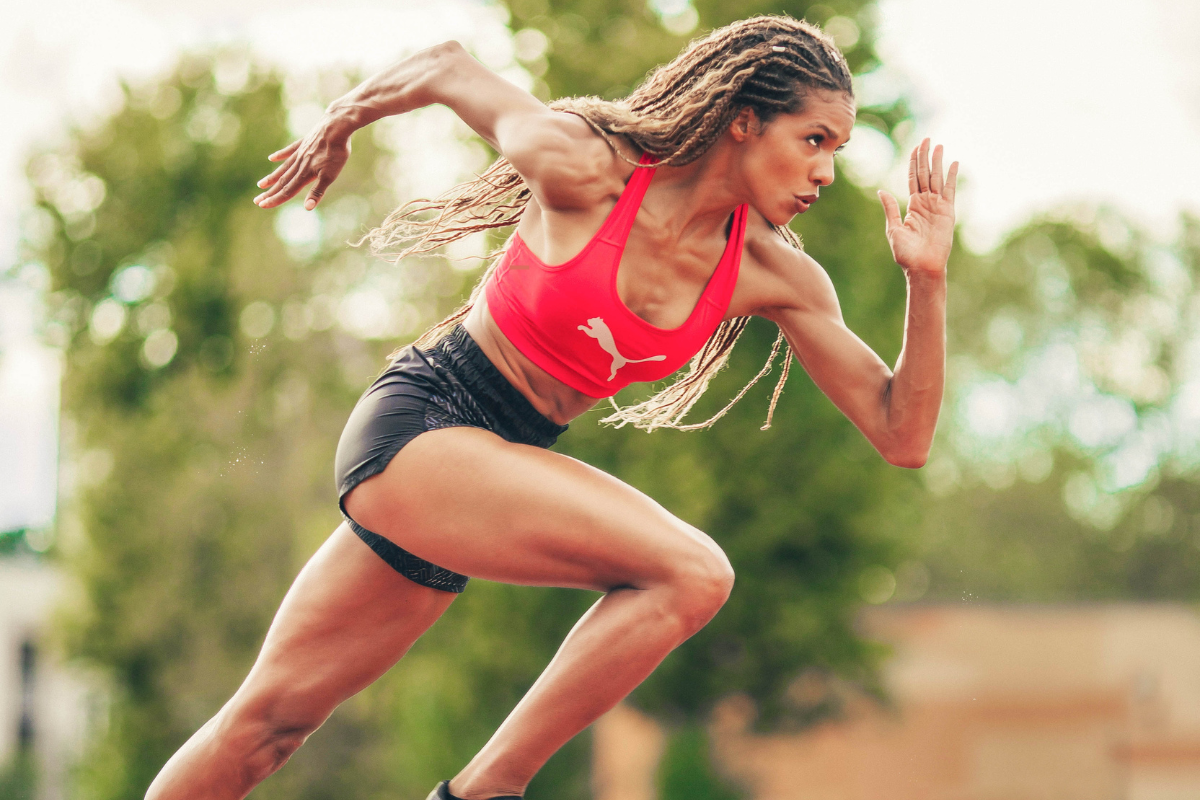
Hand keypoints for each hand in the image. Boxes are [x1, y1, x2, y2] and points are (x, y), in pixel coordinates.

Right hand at [253, 115, 352, 209]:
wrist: (337, 125)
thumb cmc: (336, 152)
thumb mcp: (330, 175)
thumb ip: (317, 191)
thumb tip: (307, 208)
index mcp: (304, 174)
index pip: (287, 191)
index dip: (275, 199)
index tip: (262, 205)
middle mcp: (299, 164)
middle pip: (282, 182)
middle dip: (270, 193)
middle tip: (257, 200)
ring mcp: (300, 152)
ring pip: (283, 168)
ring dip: (272, 178)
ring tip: (261, 184)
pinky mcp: (304, 143)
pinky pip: (289, 151)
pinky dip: (280, 155)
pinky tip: (272, 158)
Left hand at [877, 138, 957, 275]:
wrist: (921, 267)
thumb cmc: (906, 253)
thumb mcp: (894, 228)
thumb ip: (891, 208)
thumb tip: (882, 191)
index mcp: (913, 205)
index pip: (913, 178)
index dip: (914, 162)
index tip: (916, 147)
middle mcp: (926, 203)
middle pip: (925, 174)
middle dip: (925, 156)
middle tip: (927, 139)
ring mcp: (937, 206)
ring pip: (937, 178)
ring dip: (938, 162)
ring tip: (939, 145)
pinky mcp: (947, 212)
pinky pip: (950, 190)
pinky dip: (951, 176)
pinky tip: (954, 163)